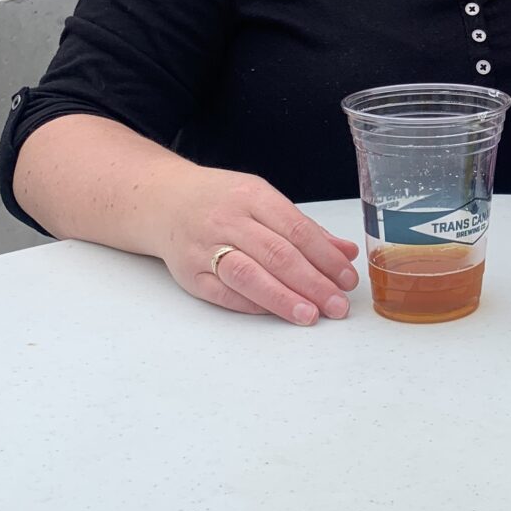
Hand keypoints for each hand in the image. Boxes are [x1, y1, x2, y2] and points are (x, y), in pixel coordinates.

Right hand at [160, 167, 361, 324]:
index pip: (297, 229)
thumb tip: (345, 253)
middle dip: (313, 283)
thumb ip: (304, 229)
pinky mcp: (190, 272)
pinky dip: (252, 305)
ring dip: (284, 298)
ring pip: (249, 275)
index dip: (326, 257)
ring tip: (311, 314)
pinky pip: (224, 293)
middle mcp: (228, 220)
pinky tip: (276, 313)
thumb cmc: (221, 201)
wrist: (164, 201)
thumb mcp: (262, 199)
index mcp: (252, 196)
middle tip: (337, 304)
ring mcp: (205, 247)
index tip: (347, 279)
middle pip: (277, 255)